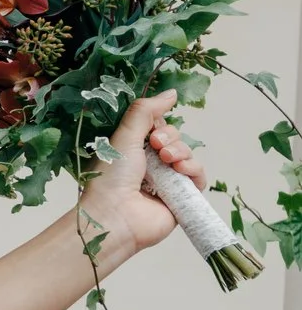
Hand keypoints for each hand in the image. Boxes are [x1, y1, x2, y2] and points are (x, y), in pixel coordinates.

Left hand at [73, 93, 206, 268]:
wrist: (114, 216)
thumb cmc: (111, 177)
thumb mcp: (124, 136)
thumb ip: (145, 111)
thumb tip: (171, 92)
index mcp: (132, 150)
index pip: (156, 127)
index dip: (158, 123)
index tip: (151, 128)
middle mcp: (149, 165)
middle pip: (174, 138)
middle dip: (169, 137)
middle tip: (156, 146)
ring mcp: (166, 181)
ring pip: (187, 154)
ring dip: (181, 151)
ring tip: (167, 160)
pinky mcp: (181, 198)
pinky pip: (198, 176)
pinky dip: (193, 169)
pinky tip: (180, 171)